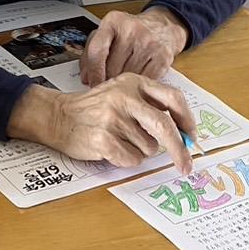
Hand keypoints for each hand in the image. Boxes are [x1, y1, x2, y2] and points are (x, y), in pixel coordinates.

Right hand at [8, 72, 195, 172]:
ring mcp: (113, 118)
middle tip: (186, 166)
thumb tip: (183, 134)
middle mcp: (125, 97)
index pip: (173, 98)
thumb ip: (150, 106)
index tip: (192, 137)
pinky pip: (131, 159)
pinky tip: (111, 149)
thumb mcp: (121, 93)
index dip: (187, 120)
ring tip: (120, 141)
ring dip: (140, 151)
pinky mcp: (103, 139)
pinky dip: (126, 160)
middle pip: (165, 127)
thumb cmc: (94, 109)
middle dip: (179, 149)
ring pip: (148, 147)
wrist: (57, 117)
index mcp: (134, 83)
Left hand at [80, 7, 187, 86]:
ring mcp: (149, 43)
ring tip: (123, 80)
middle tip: (108, 82)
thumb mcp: (109, 33)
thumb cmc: (132, 32)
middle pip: (112, 67)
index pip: (97, 51)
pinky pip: (145, 79)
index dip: (93, 72)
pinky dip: (139, 84)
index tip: (92, 83)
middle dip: (108, 79)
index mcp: (113, 21)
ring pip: (128, 75)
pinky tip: (137, 80)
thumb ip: (92, 52)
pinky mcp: (162, 56)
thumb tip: (86, 77)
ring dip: (124, 83)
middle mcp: (132, 29)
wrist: (163, 27)